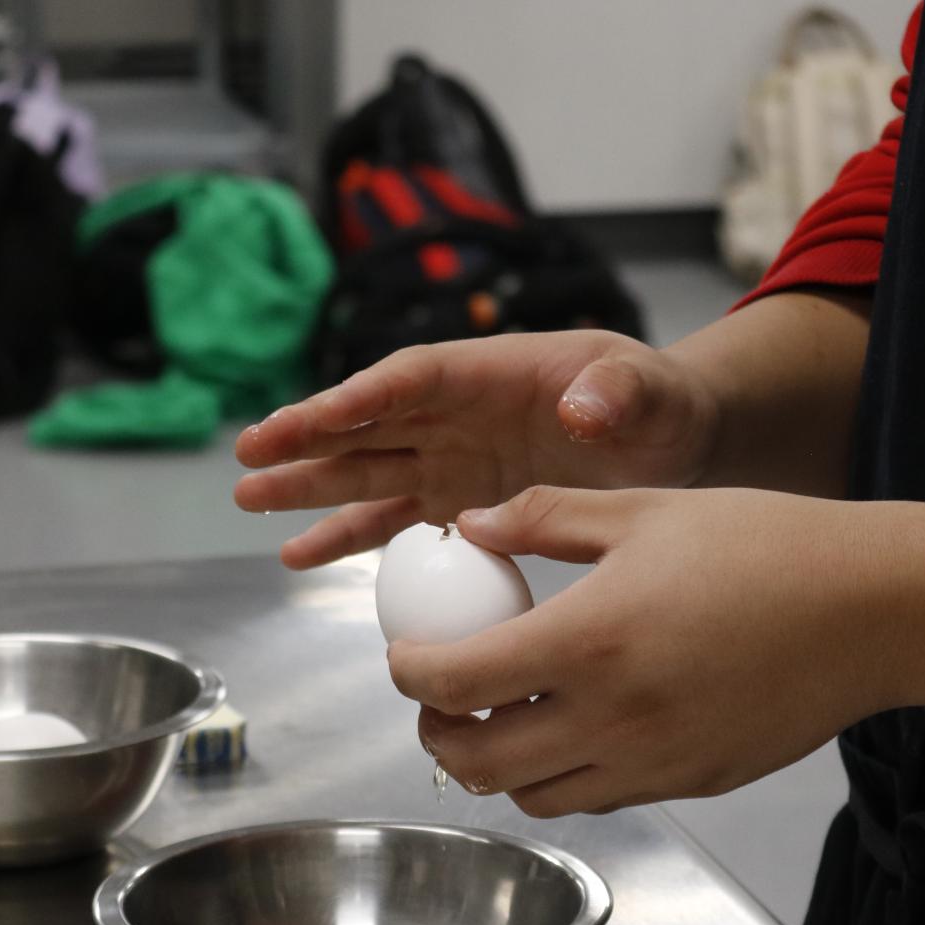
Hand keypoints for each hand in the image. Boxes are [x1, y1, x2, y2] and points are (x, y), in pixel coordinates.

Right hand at [234, 332, 719, 568]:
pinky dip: (350, 535)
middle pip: (370, 423)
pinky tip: (302, 553)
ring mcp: (455, 458)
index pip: (411, 380)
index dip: (359, 398)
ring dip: (310, 488)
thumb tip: (580, 410)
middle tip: (248, 456)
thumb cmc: (661, 403)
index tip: (308, 419)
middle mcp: (460, 413)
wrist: (675, 443)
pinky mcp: (462, 500)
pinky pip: (395, 519)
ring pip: (368, 471)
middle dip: (308, 438)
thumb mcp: (649, 393)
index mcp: (493, 372)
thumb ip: (618, 395)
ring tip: (250, 501)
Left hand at [388, 486, 917, 816]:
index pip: (451, 681)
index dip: (407, 670)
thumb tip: (471, 527)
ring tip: (503, 712)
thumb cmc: (770, 547)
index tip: (407, 650)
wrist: (872, 608)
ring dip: (497, 763)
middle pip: (475, 762)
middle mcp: (611, 718)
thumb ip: (542, 518)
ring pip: (531, 796)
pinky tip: (577, 722)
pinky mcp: (689, 785)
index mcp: (588, 640)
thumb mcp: (645, 510)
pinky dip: (563, 773)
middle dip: (437, 730)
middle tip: (439, 694)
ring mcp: (652, 763)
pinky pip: (598, 798)